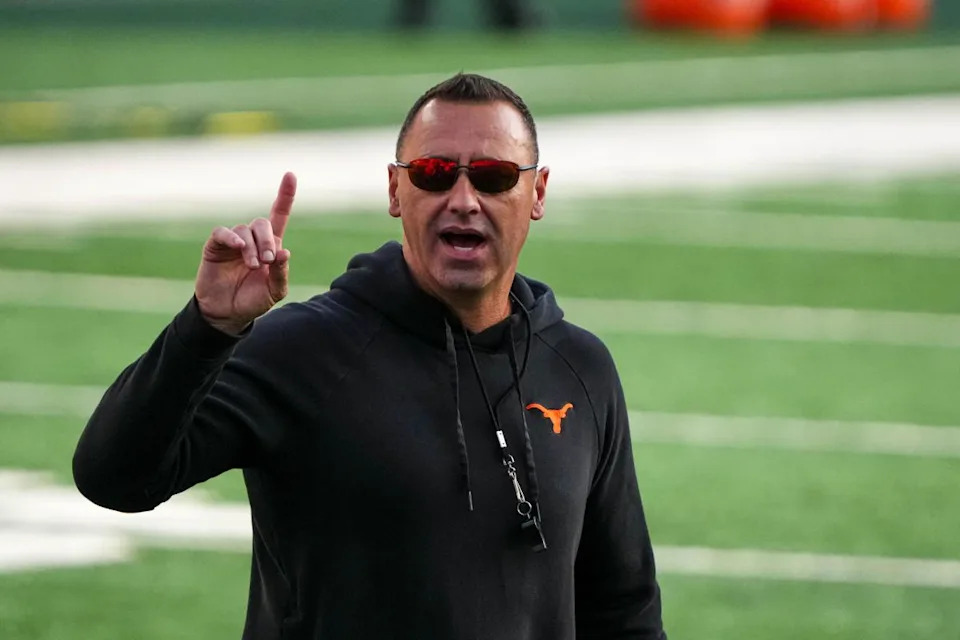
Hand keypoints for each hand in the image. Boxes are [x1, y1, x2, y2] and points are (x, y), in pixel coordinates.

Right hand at [195, 172, 296, 335]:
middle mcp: (253, 240)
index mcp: (271, 246)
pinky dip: (232, 237)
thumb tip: (284, 252)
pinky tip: (239, 247)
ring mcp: (234, 242)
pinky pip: (223, 233)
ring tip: (252, 266)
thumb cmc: (253, 301)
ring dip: (252, 248)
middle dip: (268, 240)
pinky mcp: (216, 246)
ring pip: (245, 230)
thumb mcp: (275, 291)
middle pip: (263, 223)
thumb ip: (281, 273)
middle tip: (268, 261)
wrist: (228, 314)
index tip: (290, 175)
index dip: (285, 196)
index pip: (279, 215)